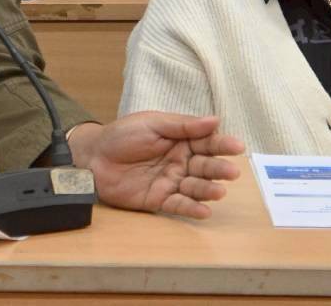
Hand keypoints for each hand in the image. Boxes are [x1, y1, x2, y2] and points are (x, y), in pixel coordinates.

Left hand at [68, 112, 244, 218]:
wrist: (93, 156)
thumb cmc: (122, 135)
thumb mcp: (152, 123)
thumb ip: (182, 125)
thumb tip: (215, 120)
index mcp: (181, 141)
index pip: (206, 142)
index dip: (222, 144)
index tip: (237, 146)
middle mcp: (181, 162)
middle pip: (205, 166)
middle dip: (218, 169)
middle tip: (231, 172)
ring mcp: (171, 182)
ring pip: (195, 187)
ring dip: (208, 190)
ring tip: (219, 191)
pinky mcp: (159, 199)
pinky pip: (178, 204)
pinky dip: (191, 208)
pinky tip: (204, 210)